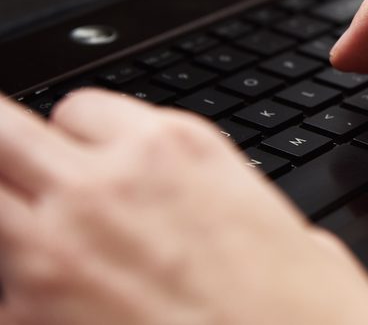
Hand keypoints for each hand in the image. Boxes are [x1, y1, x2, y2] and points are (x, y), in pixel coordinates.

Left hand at [0, 90, 367, 324]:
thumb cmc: (293, 299)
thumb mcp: (249, 203)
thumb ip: (188, 180)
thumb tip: (166, 191)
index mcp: (171, 145)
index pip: (77, 108)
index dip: (79, 137)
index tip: (87, 158)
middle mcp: (106, 182)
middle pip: (3, 131)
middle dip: (6, 147)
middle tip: (16, 167)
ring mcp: (57, 246)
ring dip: (14, 219)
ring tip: (54, 248)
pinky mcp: (28, 313)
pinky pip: (4, 291)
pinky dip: (26, 300)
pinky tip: (73, 312)